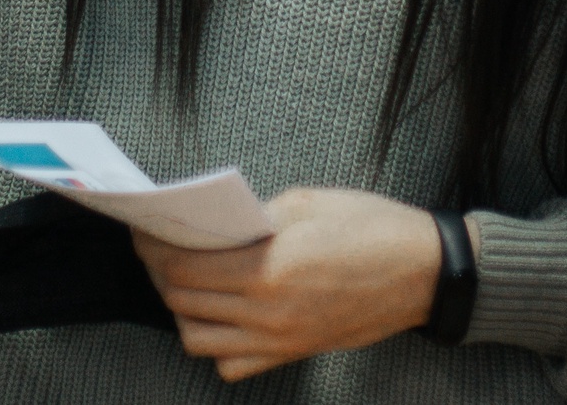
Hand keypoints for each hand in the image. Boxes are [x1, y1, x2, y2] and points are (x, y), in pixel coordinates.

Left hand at [133, 187, 440, 382]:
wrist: (423, 273)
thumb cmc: (370, 227)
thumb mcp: (306, 203)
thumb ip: (252, 220)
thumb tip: (210, 227)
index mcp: (268, 271)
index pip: (184, 268)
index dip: (155, 247)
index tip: (143, 229)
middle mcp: (267, 315)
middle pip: (183, 303)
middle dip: (161, 272)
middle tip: (158, 245)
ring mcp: (278, 341)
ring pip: (198, 340)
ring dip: (182, 309)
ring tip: (186, 279)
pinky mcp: (292, 354)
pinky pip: (232, 363)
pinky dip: (214, 342)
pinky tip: (221, 313)